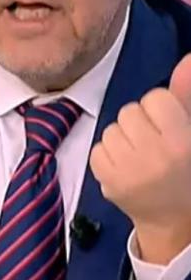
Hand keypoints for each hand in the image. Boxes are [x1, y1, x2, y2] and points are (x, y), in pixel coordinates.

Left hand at [90, 53, 190, 264]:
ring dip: (123, 139)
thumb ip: (186, 95)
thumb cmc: (185, 169)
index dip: (161, 109)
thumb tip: (188, 59)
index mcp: (182, 143)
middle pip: (130, 111)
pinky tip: (127, 169)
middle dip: (140, 123)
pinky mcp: (108, 182)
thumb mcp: (190, 131)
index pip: (156, 98)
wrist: (174, 220)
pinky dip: (109, 156)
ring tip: (142, 158)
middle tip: (155, 145)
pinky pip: (98, 149)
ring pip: (112, 129)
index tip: (169, 127)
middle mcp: (155, 157)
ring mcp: (129, 171)